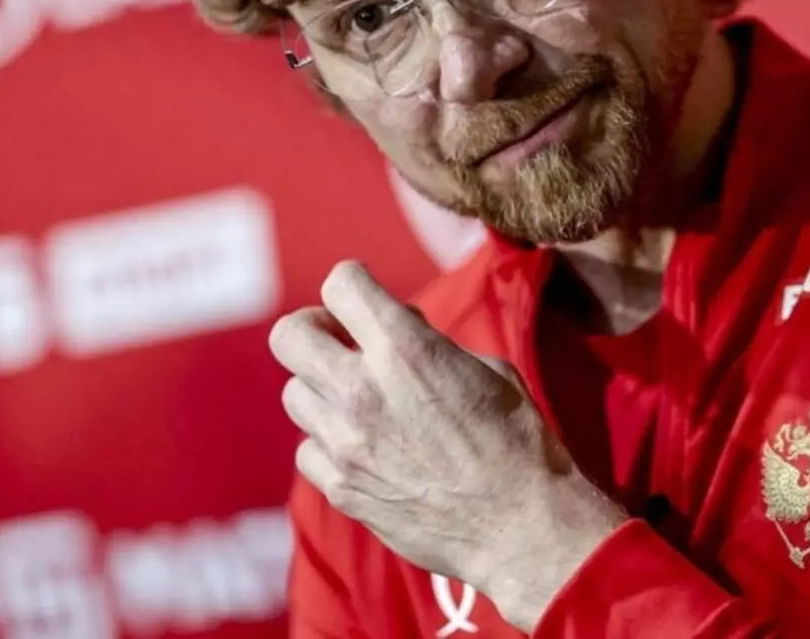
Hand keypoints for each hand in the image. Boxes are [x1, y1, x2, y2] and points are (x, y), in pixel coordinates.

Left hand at [269, 261, 626, 630]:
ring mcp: (345, 442)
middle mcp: (362, 389)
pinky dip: (328, 442)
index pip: (341, 284)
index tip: (366, 300)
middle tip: (344, 342)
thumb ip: (430, 343)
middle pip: (289, 335)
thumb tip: (399, 330)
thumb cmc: (517, 440)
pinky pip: (308, 449)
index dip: (353, 284)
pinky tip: (363, 446)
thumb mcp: (488, 368)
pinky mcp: (341, 488)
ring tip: (360, 400)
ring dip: (323, 388)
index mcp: (405, 348)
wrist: (519, 525)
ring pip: (294, 393)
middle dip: (315, 328)